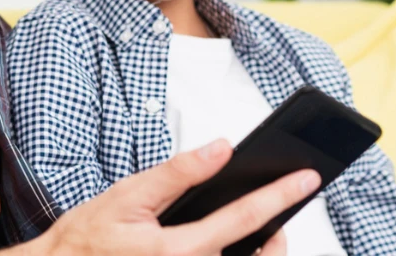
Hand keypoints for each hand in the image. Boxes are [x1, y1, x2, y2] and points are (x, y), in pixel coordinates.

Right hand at [20, 138, 320, 255]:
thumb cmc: (87, 240)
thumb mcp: (128, 196)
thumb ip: (178, 173)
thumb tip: (220, 150)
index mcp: (181, 250)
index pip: (246, 217)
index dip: (282, 194)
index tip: (308, 177)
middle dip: (278, 235)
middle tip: (277, 210)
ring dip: (260, 252)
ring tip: (260, 230)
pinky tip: (233, 244)